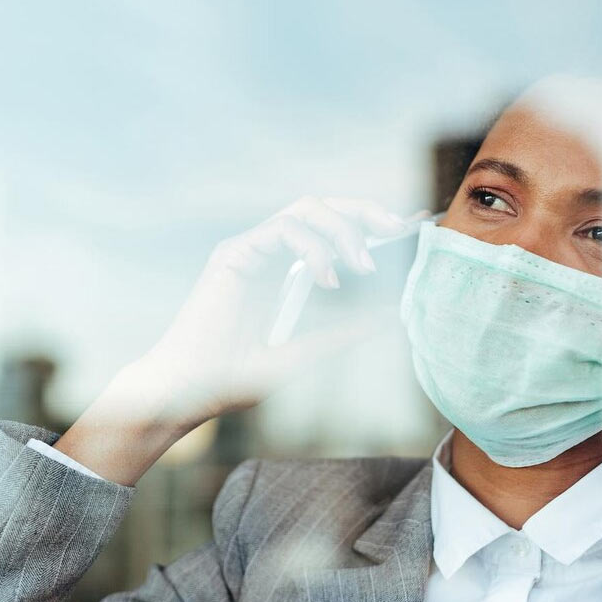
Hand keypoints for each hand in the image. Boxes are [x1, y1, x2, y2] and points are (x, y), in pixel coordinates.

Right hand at [56, 196, 410, 483]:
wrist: (189, 394)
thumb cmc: (235, 379)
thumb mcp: (305, 354)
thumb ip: (342, 334)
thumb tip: (388, 318)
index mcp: (284, 271)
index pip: (333, 231)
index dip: (372, 221)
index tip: (413, 223)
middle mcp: (268, 252)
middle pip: (323, 208)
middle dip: (365, 212)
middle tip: (399, 229)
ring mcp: (249, 249)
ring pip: (306, 209)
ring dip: (343, 231)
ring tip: (364, 266)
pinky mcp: (233, 253)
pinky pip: (281, 229)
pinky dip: (313, 247)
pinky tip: (328, 279)